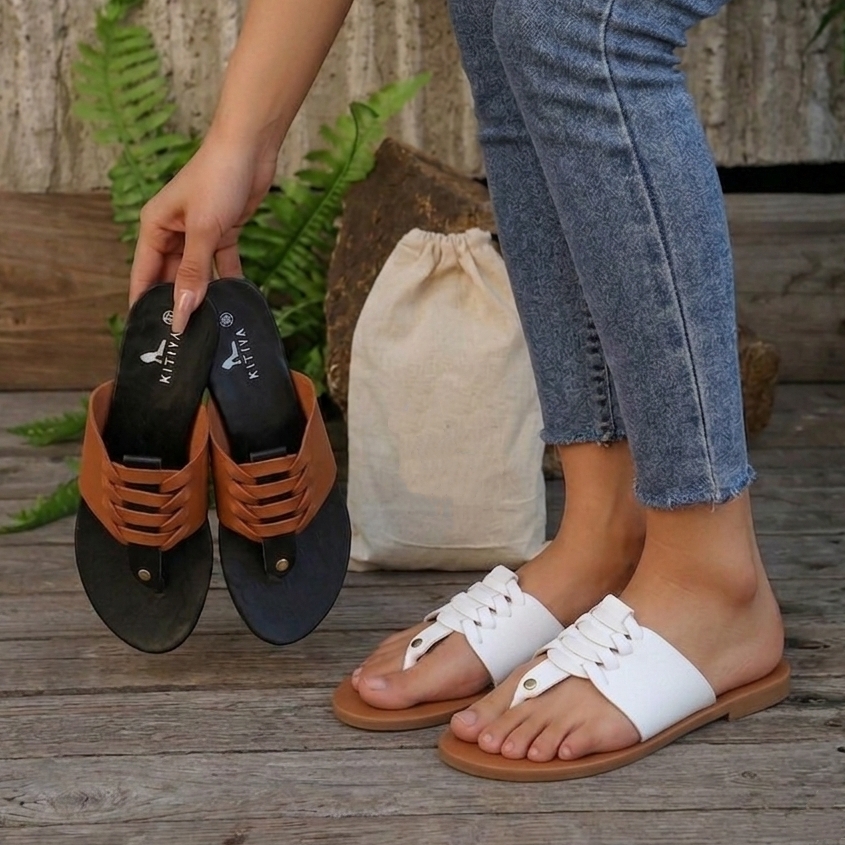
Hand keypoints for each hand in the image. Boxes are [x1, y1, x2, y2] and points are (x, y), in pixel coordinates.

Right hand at [129, 133, 277, 333]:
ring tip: (209, 327)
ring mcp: (198, 234)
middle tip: (185, 339)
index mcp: (154, 228)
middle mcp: (172, 232)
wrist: (250, 149)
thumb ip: (192, 272)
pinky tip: (234, 302)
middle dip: (177, 304)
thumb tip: (181, 310)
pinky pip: (221, 264)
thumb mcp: (203, 230)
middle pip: (170, 278)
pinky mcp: (222, 233)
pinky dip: (227, 280)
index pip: (143, 275)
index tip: (149, 335)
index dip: (145, 305)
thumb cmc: (217, 178)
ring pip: (197, 274)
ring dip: (204, 295)